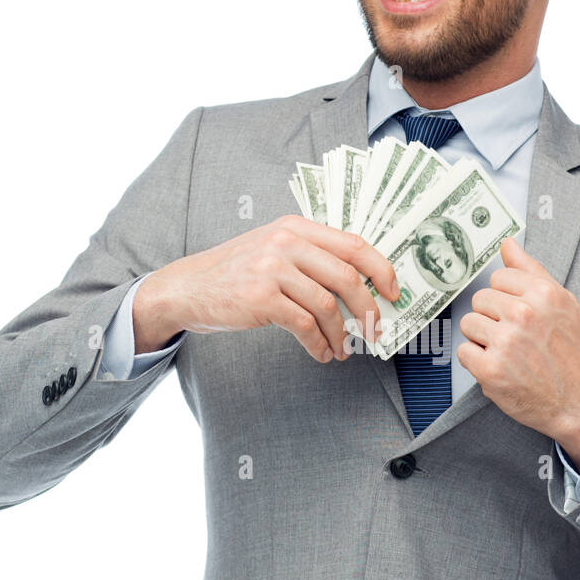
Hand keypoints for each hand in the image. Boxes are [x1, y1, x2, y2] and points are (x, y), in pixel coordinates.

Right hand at [134, 215, 399, 362]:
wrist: (187, 288)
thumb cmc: (235, 273)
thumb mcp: (272, 249)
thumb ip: (310, 257)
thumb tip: (359, 286)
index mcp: (295, 227)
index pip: (353, 244)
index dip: (380, 270)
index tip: (392, 292)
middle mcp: (285, 242)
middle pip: (346, 276)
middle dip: (367, 309)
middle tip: (374, 331)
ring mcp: (271, 268)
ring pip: (327, 305)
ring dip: (342, 334)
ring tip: (343, 350)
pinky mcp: (261, 298)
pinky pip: (305, 325)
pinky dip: (320, 344)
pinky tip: (322, 353)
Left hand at [456, 236, 579, 467]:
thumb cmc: (573, 354)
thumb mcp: (564, 305)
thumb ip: (532, 271)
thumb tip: (507, 244)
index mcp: (543, 294)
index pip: (498, 278)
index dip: (507, 297)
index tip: (519, 314)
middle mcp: (524, 315)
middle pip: (480, 300)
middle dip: (493, 317)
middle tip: (515, 337)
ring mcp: (505, 343)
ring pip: (469, 324)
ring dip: (483, 339)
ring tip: (508, 353)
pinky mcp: (490, 370)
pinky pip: (464, 351)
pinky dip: (478, 361)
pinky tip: (500, 367)